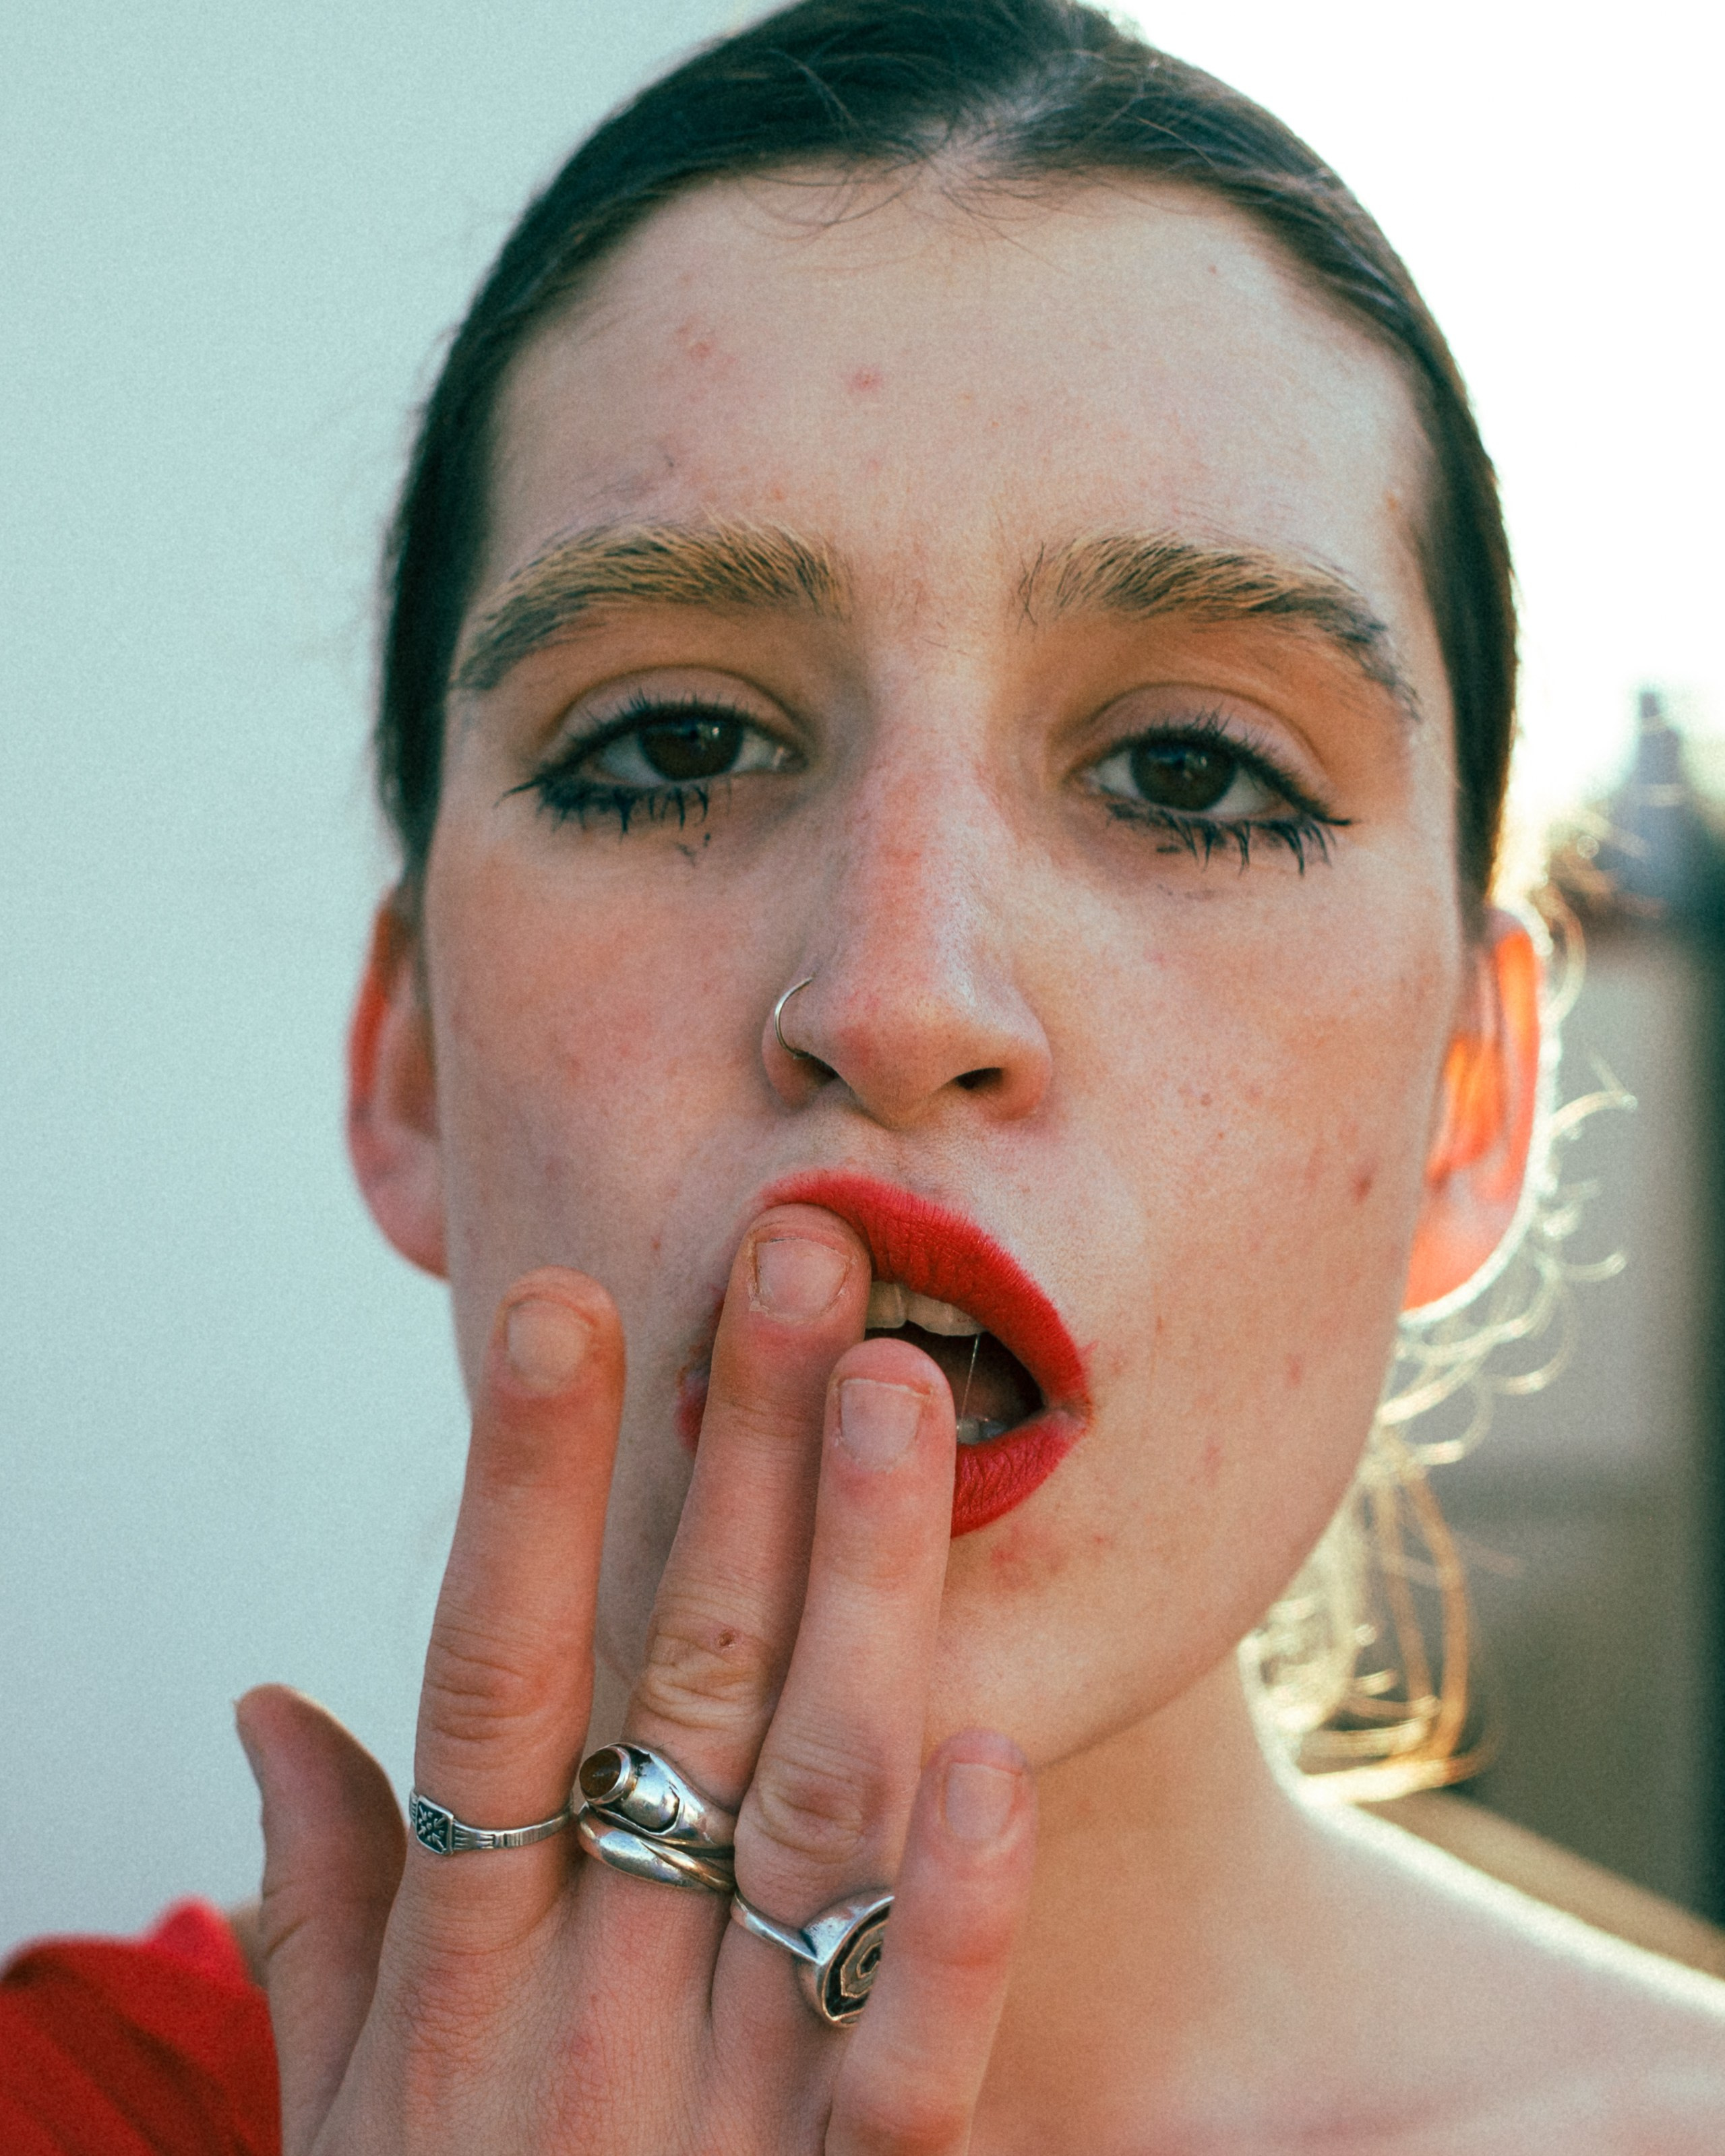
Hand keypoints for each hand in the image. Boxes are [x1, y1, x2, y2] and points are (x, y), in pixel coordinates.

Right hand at [237, 1205, 1036, 2152]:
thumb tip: (274, 1699)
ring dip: (859, 1587)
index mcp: (472, 1965)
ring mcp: (726, 2104)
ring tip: (901, 1388)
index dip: (525, 1484)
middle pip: (676, 1679)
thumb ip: (326, 1912)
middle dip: (737, 1455)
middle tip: (804, 1257)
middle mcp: (597, 1999)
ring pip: (807, 1801)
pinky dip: (955, 1913)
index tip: (561, 1305)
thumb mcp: (344, 2117)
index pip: (495, 1671)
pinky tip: (997, 1755)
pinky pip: (913, 2055)